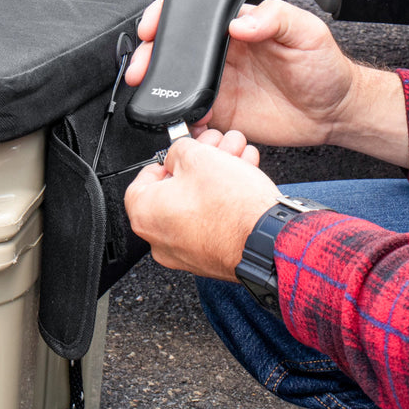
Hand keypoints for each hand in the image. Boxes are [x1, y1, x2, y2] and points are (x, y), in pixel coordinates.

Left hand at [123, 129, 279, 280]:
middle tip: (214, 150)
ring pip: (195, 206)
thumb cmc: (232, 206)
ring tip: (235, 161)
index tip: (179, 153)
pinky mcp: (209, 258)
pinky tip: (241, 183)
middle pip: (174, 191)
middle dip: (198, 165)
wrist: (266, 241)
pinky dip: (222, 203)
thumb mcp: (198, 156)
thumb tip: (179, 154)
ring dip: (214, 180)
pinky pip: (209, 223)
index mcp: (145, 214)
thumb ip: (179, 149)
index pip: (142, 179)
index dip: (164, 160)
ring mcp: (185, 252)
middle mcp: (160, 239)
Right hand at [126, 0, 361, 147]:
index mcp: (238, 26)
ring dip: (161, 86)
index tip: (153, 26)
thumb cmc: (324, 66)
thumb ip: (275, 18)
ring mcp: (220, 83)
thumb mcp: (307, 31)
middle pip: (175, 49)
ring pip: (177, 82)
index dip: (167, 17)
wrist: (334, 111)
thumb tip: (239, 22)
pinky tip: (187, 117)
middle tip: (142, 66)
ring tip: (155, 92)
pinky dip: (183, 117)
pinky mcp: (223, 112)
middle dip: (151, 55)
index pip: (195, 15)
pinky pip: (193, 114)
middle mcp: (224, 53)